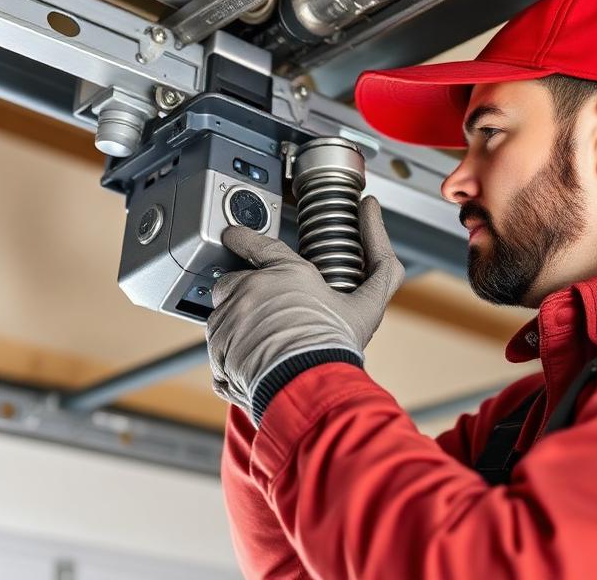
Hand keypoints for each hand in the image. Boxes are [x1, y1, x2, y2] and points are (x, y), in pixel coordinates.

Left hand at [206, 196, 404, 424]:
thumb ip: (380, 260)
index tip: (233, 236)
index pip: (260, 245)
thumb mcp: (369, 303)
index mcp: (287, 272)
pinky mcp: (217, 346)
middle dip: (246, 294)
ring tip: (264, 343)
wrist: (307, 386)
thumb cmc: (336, 346)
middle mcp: (252, 289)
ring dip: (237, 324)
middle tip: (268, 317)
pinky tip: (253, 361)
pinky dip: (230, 352)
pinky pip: (218, 345)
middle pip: (235, 281)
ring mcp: (230, 317)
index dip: (245, 239)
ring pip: (224, 313)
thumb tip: (372, 209)